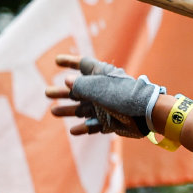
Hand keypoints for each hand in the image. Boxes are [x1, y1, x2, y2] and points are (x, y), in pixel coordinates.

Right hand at [45, 54, 165, 137]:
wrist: (146, 115)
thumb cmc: (123, 96)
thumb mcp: (99, 88)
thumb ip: (81, 85)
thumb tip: (67, 81)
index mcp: (100, 76)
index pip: (82, 65)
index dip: (69, 62)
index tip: (56, 61)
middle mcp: (101, 90)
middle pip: (78, 89)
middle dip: (63, 91)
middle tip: (47, 93)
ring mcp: (104, 106)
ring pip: (82, 108)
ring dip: (68, 110)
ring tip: (54, 111)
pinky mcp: (109, 122)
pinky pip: (93, 125)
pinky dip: (84, 128)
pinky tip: (74, 130)